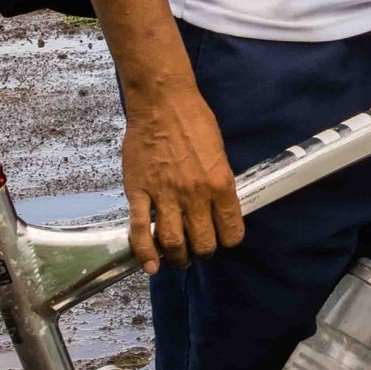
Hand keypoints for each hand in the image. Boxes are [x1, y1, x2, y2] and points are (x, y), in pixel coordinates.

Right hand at [121, 87, 244, 272]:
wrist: (163, 104)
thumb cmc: (195, 122)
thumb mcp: (220, 153)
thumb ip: (218, 183)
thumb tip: (217, 207)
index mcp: (220, 184)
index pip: (231, 230)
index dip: (228, 239)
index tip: (223, 239)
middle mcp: (194, 195)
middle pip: (202, 242)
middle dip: (202, 251)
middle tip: (199, 251)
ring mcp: (165, 195)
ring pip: (172, 242)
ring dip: (177, 256)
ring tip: (178, 259)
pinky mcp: (139, 192)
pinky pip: (140, 230)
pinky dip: (144, 252)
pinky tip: (150, 265)